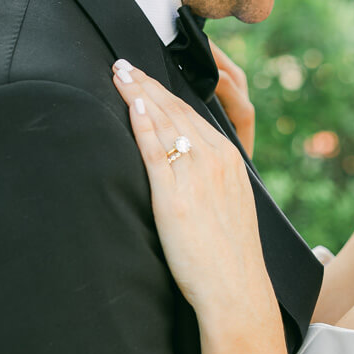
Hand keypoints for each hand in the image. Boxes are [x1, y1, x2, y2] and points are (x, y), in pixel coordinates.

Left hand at [111, 60, 278, 329]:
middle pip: (176, 111)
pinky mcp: (174, 195)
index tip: (146, 77)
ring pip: (164, 123)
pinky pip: (155, 150)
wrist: (235, 288)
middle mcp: (216, 160)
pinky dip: (143, 123)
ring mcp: (196, 175)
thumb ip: (210, 179)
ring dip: (140, 94)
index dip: (166, 93)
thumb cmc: (229, 255)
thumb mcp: (229, 204)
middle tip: (124, 64)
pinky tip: (132, 104)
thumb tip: (187, 167)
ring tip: (119, 75)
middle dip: (148, 84)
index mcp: (231, 160)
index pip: (193, 115)